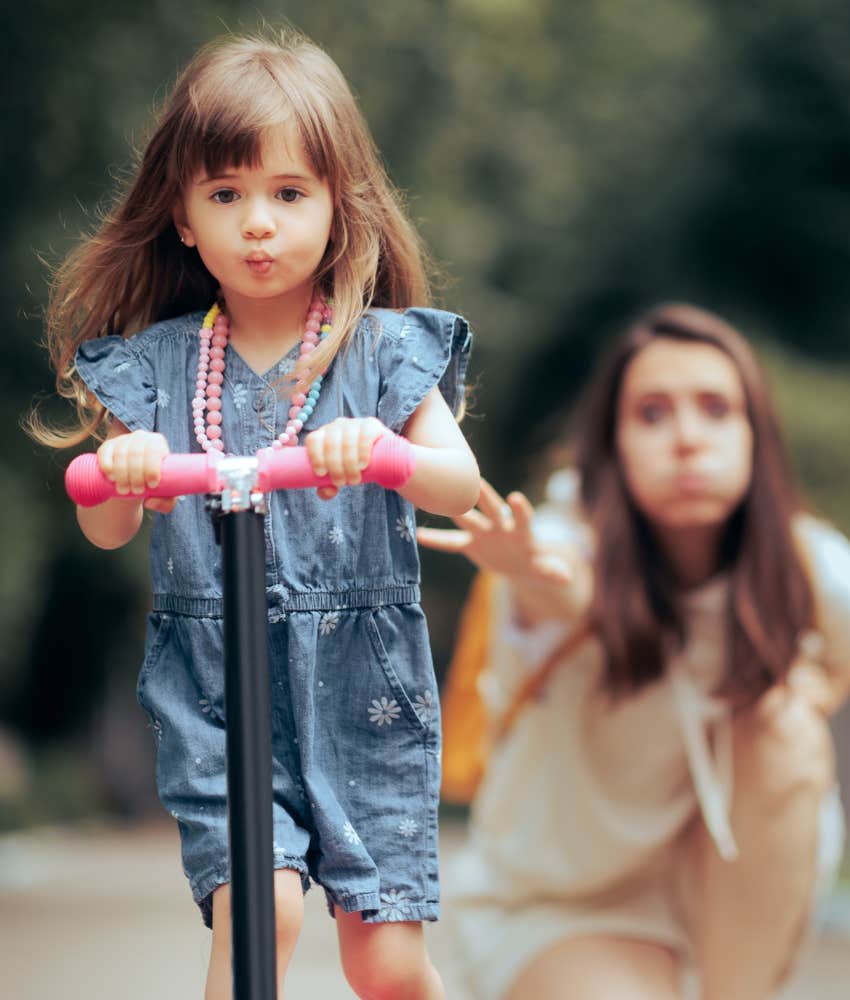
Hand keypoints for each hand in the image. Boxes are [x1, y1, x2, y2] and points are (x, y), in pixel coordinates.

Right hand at [97, 430, 176, 513]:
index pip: (154, 451)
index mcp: (158, 443)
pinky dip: (107, 465)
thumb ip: (166, 503)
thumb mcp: (165, 495)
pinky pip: (105, 452)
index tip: (151, 486)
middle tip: (137, 491)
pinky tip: (111, 477)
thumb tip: (149, 502)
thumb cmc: (153, 485)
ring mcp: (123, 440)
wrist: (133, 480)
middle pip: (136, 453)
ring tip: (124, 490)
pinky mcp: (108, 446)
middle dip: (136, 475)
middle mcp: (141, 437)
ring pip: (121, 454)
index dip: (152, 468)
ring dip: (122, 474)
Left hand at [305, 417, 391, 499]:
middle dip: (335, 466)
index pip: (313, 440)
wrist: (382, 459)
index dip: (315, 456)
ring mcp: (355, 423)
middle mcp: (337, 426)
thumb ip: (328, 487)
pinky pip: (364, 436)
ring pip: (347, 441)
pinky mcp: (371, 425)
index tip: (322, 474)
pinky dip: (362, 452)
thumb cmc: (354, 467)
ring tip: (354, 479)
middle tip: (342, 483)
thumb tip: (326, 491)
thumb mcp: (340, 477)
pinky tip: (363, 465)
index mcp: (324, 435)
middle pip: (330, 443)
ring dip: (349, 464)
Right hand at [416, 479, 572, 586]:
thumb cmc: (536, 563)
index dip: (520, 509)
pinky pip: (450, 542)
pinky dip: (436, 540)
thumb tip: (567, 577)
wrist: (519, 563)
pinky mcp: (470, 543)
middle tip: (473, 480)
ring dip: (454, 510)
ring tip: (435, 496)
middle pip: (491, 508)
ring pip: (467, 518)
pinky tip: (417, 536)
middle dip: (483, 495)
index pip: (522, 516)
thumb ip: (553, 571)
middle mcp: (501, 525)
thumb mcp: (546, 570)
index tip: (515, 498)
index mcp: (522, 530)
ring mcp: (483, 532)